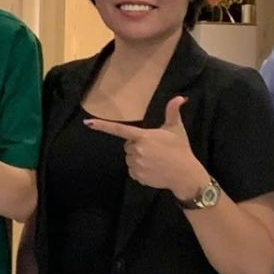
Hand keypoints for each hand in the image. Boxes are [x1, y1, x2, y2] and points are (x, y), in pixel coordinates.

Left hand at [83, 97, 209, 199]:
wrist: (185, 174)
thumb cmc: (180, 149)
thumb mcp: (176, 129)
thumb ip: (173, 111)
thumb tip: (179, 97)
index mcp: (143, 136)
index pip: (119, 129)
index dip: (103, 126)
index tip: (88, 123)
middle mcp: (137, 150)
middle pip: (127, 145)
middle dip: (137, 145)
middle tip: (154, 148)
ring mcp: (136, 164)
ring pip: (129, 158)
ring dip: (138, 158)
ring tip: (155, 159)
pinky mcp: (137, 176)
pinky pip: (132, 171)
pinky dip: (139, 170)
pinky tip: (153, 169)